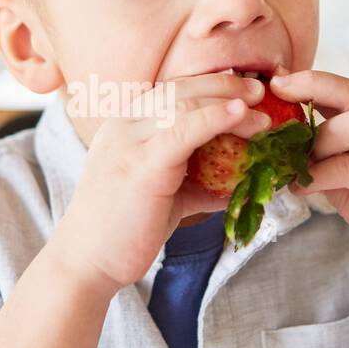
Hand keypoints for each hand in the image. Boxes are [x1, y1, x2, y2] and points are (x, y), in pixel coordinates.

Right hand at [53, 72, 270, 292]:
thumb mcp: (163, 197)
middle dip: (224, 84)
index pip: (171, 91)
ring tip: (261, 111)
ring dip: (228, 101)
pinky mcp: (142, 165)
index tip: (242, 89)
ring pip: (185, 104)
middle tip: (259, 90)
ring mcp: (129, 143)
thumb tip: (233, 184)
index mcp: (124, 127)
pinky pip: (183, 130)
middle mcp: (123, 126)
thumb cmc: (123, 232)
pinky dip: (215, 118)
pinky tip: (240, 115)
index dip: (209, 84)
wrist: (87, 263)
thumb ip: (194, 184)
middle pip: (180, 90)